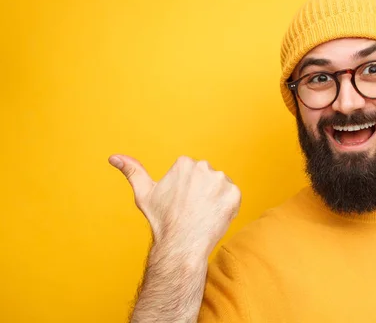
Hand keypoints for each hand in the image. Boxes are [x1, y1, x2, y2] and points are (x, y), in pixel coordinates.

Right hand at [108, 154, 240, 254]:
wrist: (181, 245)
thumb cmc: (162, 221)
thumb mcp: (144, 194)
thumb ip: (132, 171)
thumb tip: (113, 157)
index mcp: (184, 163)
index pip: (192, 172)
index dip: (187, 189)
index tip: (181, 202)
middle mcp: (204, 167)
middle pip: (208, 177)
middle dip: (202, 191)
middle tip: (192, 210)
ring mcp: (221, 180)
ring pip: (221, 187)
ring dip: (215, 198)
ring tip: (202, 214)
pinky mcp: (234, 194)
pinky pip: (233, 198)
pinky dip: (227, 207)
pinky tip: (214, 217)